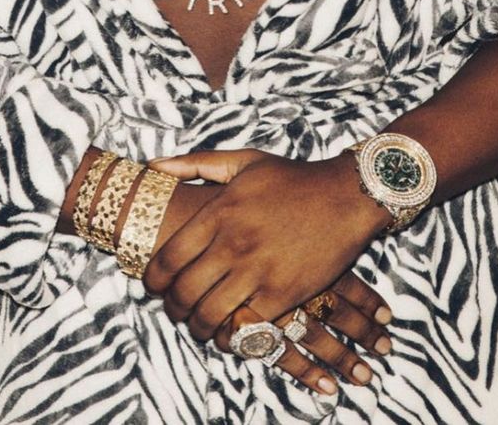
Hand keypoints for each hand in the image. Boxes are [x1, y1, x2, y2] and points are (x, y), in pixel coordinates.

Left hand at [144, 148, 390, 389]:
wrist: (345, 196)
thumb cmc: (293, 178)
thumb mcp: (243, 161)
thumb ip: (195, 164)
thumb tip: (153, 165)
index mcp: (219, 211)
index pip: (168, 258)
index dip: (152, 279)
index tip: (153, 285)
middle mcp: (233, 244)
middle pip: (183, 291)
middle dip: (171, 307)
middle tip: (174, 309)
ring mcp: (258, 271)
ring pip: (209, 315)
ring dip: (196, 326)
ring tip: (198, 324)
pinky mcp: (283, 294)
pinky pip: (244, 328)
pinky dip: (229, 337)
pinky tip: (227, 332)